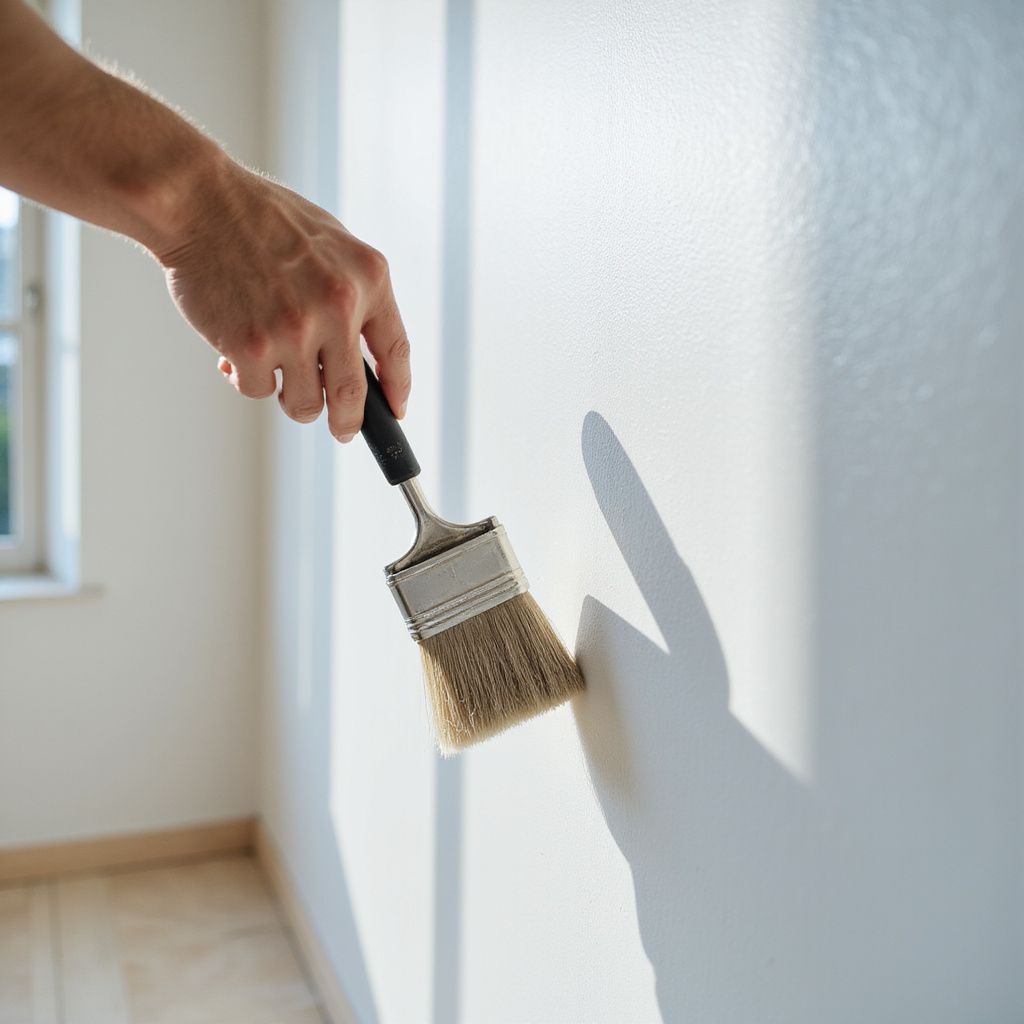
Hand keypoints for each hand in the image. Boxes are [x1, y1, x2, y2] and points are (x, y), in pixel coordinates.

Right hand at [155, 157, 409, 440]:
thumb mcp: (331, 243)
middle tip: (342, 430)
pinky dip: (248, 379)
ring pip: (306, 404)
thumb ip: (352, 293)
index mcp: (368, 278)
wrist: (199, 200)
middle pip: (354, 395)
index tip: (394, 411)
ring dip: (292, 399)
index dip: (398, 389)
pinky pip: (259, 390)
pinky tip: (235, 351)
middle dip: (348, 423)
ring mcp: (295, 329)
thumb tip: (361, 358)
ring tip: (276, 371)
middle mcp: (338, 306)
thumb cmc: (262, 219)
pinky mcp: (251, 346)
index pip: (396, 351)